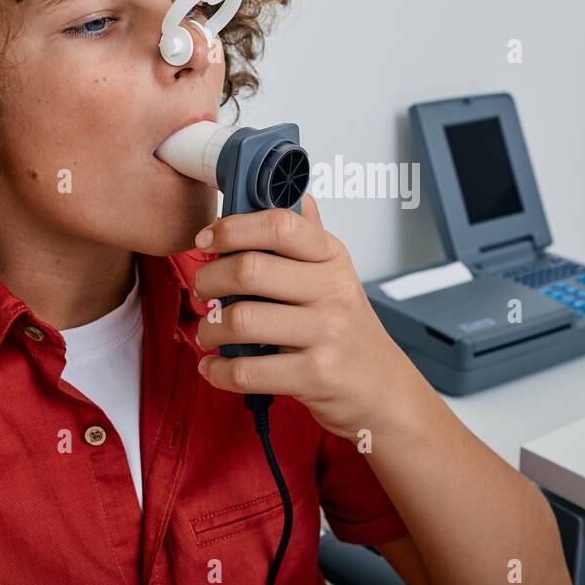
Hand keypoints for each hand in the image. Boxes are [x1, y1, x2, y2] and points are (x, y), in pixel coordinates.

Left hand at [191, 193, 424, 439]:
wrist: (382, 388)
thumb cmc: (349, 330)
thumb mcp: (336, 276)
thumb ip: (310, 239)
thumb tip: (298, 196)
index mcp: (332, 259)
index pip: (280, 225)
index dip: (233, 228)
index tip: (207, 239)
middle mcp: (332, 291)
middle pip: (250, 270)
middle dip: (209, 279)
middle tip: (202, 289)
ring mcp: (326, 334)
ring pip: (242, 321)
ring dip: (209, 328)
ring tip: (209, 331)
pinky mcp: (315, 376)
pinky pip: (248, 370)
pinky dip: (219, 371)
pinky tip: (216, 366)